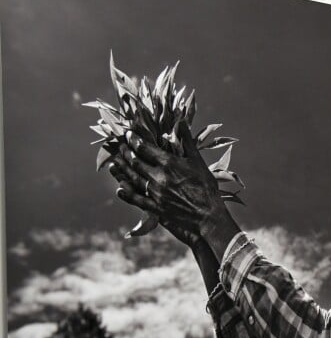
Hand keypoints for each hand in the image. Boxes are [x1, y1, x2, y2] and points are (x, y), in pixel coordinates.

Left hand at [109, 122, 225, 234]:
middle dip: (126, 152)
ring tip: (116, 162)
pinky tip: (120, 188)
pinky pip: (136, 199)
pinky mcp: (155, 208)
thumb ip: (187, 140)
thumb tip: (181, 120)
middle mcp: (158, 177)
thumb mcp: (198, 161)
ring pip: (132, 178)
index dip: (134, 139)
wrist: (209, 217)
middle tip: (121, 146)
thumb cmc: (207, 188)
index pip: (144, 147)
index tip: (129, 134)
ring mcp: (155, 193)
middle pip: (135, 162)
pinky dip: (126, 193)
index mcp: (169, 163)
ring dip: (122, 169)